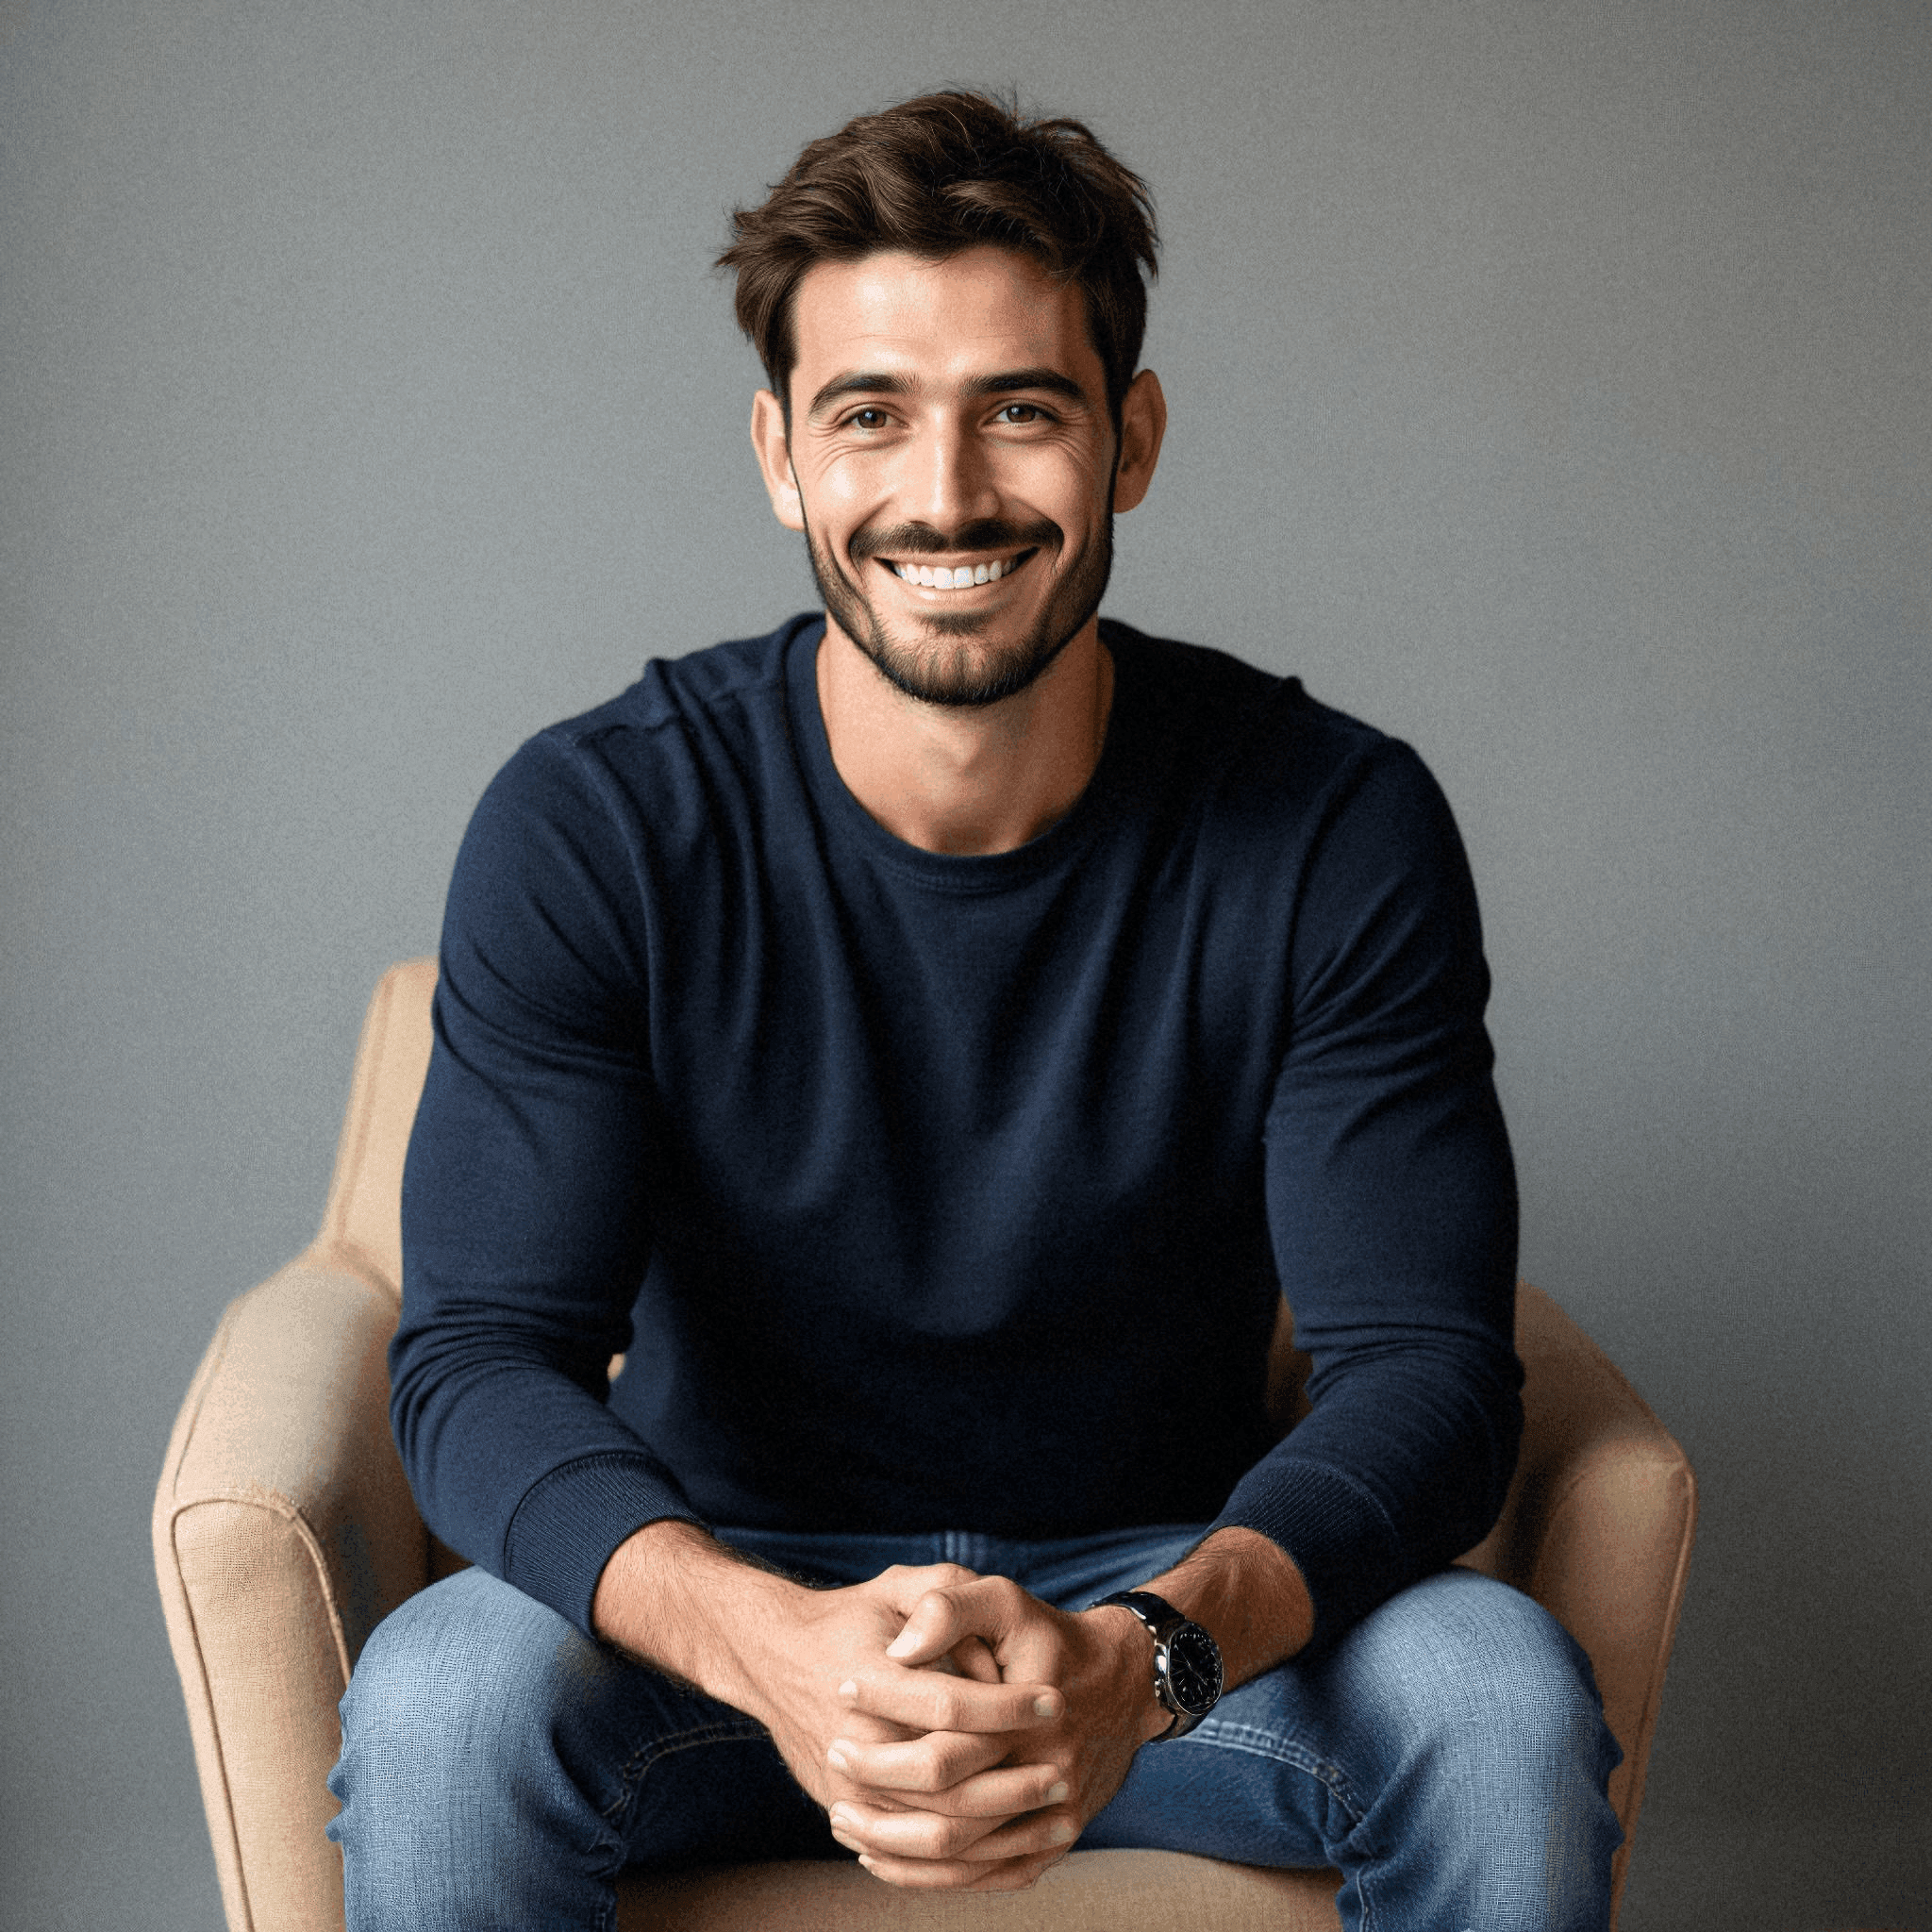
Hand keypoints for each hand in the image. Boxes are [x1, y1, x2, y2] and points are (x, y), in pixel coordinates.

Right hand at [591, 1529, 1067, 1853]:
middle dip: (1012, 1779)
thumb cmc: (850, 1617)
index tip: (1053, 1700)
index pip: (949, 1704)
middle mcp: (853, 1740)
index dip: (1007, 1704)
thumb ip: (945, 1599)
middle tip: (1061, 1767)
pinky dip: (962, 1859)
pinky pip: (910, 1854)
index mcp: (870, 1679)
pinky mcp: (846, 1812)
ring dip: (997, 1827)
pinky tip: (1006, 1843)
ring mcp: (846, 1786)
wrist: (775, 1657)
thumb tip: (982, 1660)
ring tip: (1047, 1810)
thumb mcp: (896, 1585)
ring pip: (933, 1830)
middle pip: (946, 1780)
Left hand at [825, 1573, 1165, 1890]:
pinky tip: (881, 1855)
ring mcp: (1053, 1820)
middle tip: (833, 1755)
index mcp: (1031, 1717)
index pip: (943, 1730)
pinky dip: (927, 1875)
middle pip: (946, 1807)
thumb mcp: (1005, 1600)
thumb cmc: (1050, 1638)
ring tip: (840, 1815)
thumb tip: (898, 1650)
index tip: (840, 1689)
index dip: (885, 1710)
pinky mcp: (1052, 1845)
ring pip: (959, 1856)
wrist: (1123, 1685)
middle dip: (879, 1785)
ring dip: (893, 1843)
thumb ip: (950, 1609)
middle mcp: (1047, 1776)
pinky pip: (983, 1877)